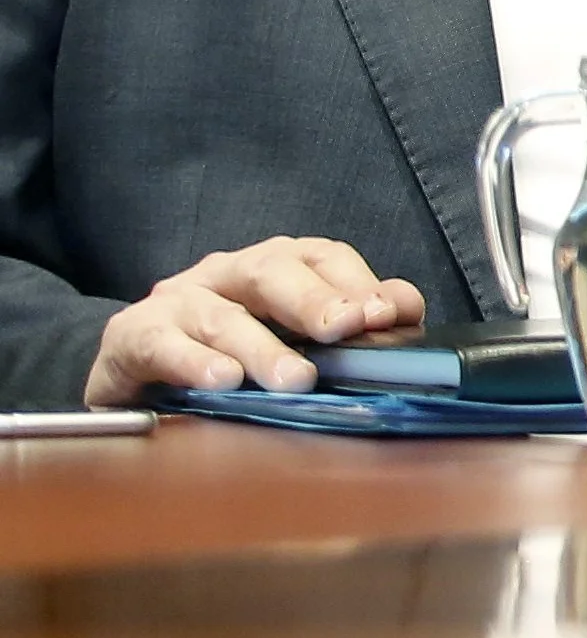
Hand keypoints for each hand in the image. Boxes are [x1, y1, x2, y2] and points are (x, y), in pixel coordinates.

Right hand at [85, 238, 426, 406]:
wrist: (135, 377)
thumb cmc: (230, 355)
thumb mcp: (293, 339)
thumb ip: (353, 323)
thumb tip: (404, 310)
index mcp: (274, 267)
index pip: (322, 258)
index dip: (357, 283)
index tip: (387, 316)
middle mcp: (226, 274)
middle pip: (273, 271)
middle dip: (315, 299)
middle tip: (346, 328)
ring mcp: (177, 301)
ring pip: (222, 316)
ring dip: (263, 348)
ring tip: (295, 378)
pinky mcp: (132, 336)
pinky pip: (160, 343)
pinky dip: (192, 361)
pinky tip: (221, 380)